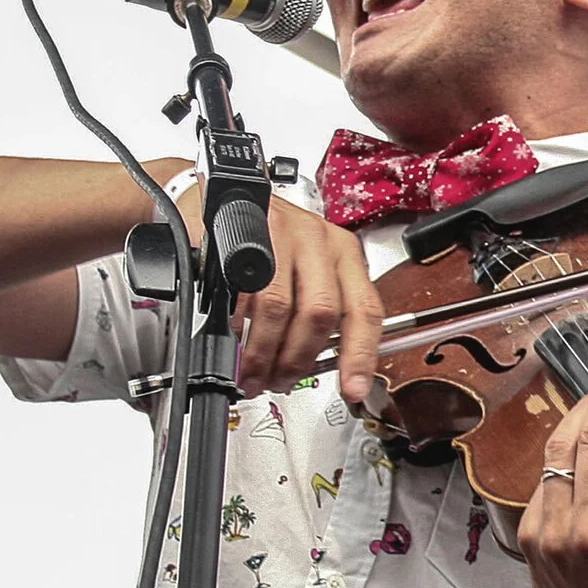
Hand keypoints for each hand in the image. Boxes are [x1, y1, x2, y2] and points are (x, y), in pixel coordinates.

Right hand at [173, 180, 383, 401]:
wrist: (224, 198)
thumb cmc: (269, 239)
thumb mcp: (307, 270)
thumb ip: (319, 314)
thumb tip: (314, 367)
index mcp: (344, 253)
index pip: (364, 309)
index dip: (360, 355)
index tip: (353, 389)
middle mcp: (318, 240)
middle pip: (321, 313)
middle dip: (298, 358)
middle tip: (281, 380)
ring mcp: (282, 233)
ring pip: (281, 307)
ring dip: (265, 351)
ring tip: (254, 371)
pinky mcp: (246, 233)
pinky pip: (244, 292)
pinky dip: (238, 324)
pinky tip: (235, 335)